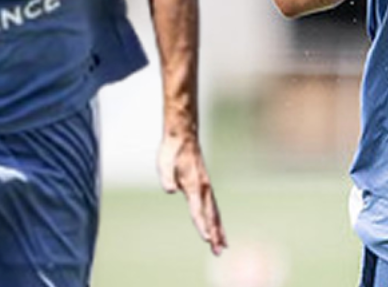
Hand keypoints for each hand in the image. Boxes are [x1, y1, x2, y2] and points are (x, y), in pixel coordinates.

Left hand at [158, 131, 225, 254]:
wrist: (183, 136)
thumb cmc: (172, 151)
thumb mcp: (164, 163)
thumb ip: (167, 177)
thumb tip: (170, 190)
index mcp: (193, 185)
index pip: (197, 210)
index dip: (201, 225)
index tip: (206, 240)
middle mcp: (204, 188)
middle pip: (210, 216)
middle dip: (214, 234)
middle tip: (218, 252)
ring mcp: (206, 187)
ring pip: (215, 213)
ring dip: (219, 230)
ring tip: (223, 246)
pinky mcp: (205, 187)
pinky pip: (214, 207)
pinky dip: (217, 220)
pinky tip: (218, 228)